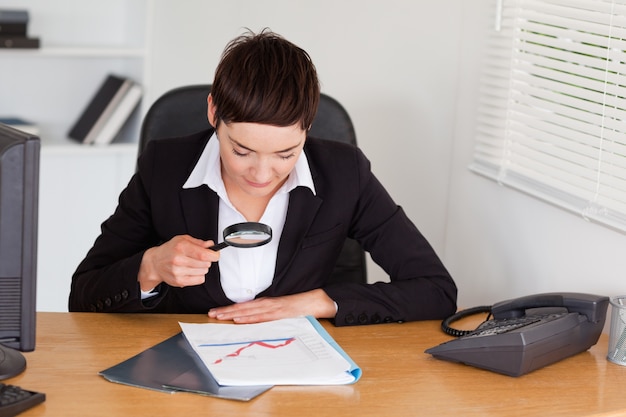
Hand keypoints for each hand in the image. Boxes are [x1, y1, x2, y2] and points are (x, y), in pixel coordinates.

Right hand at [138, 235, 219, 290]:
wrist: (155, 262)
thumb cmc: (171, 249)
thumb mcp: (183, 240)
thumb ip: (198, 242)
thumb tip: (210, 245)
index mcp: (181, 247)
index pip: (203, 255)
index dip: (214, 255)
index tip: (215, 254)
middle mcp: (179, 260)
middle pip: (205, 264)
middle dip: (207, 260)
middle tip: (200, 258)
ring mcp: (178, 272)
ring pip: (203, 272)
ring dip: (202, 268)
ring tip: (193, 264)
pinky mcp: (179, 281)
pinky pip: (200, 280)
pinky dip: (199, 275)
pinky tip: (191, 271)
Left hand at [208, 289, 336, 323]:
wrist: (313, 302)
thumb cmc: (296, 307)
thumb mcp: (278, 309)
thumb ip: (266, 314)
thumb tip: (251, 320)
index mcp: (265, 303)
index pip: (243, 306)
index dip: (228, 309)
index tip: (215, 312)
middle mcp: (265, 304)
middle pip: (241, 308)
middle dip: (225, 311)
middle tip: (210, 314)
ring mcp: (271, 309)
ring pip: (248, 312)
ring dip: (232, 314)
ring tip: (218, 316)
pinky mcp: (277, 314)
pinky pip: (260, 317)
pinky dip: (248, 317)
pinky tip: (238, 319)